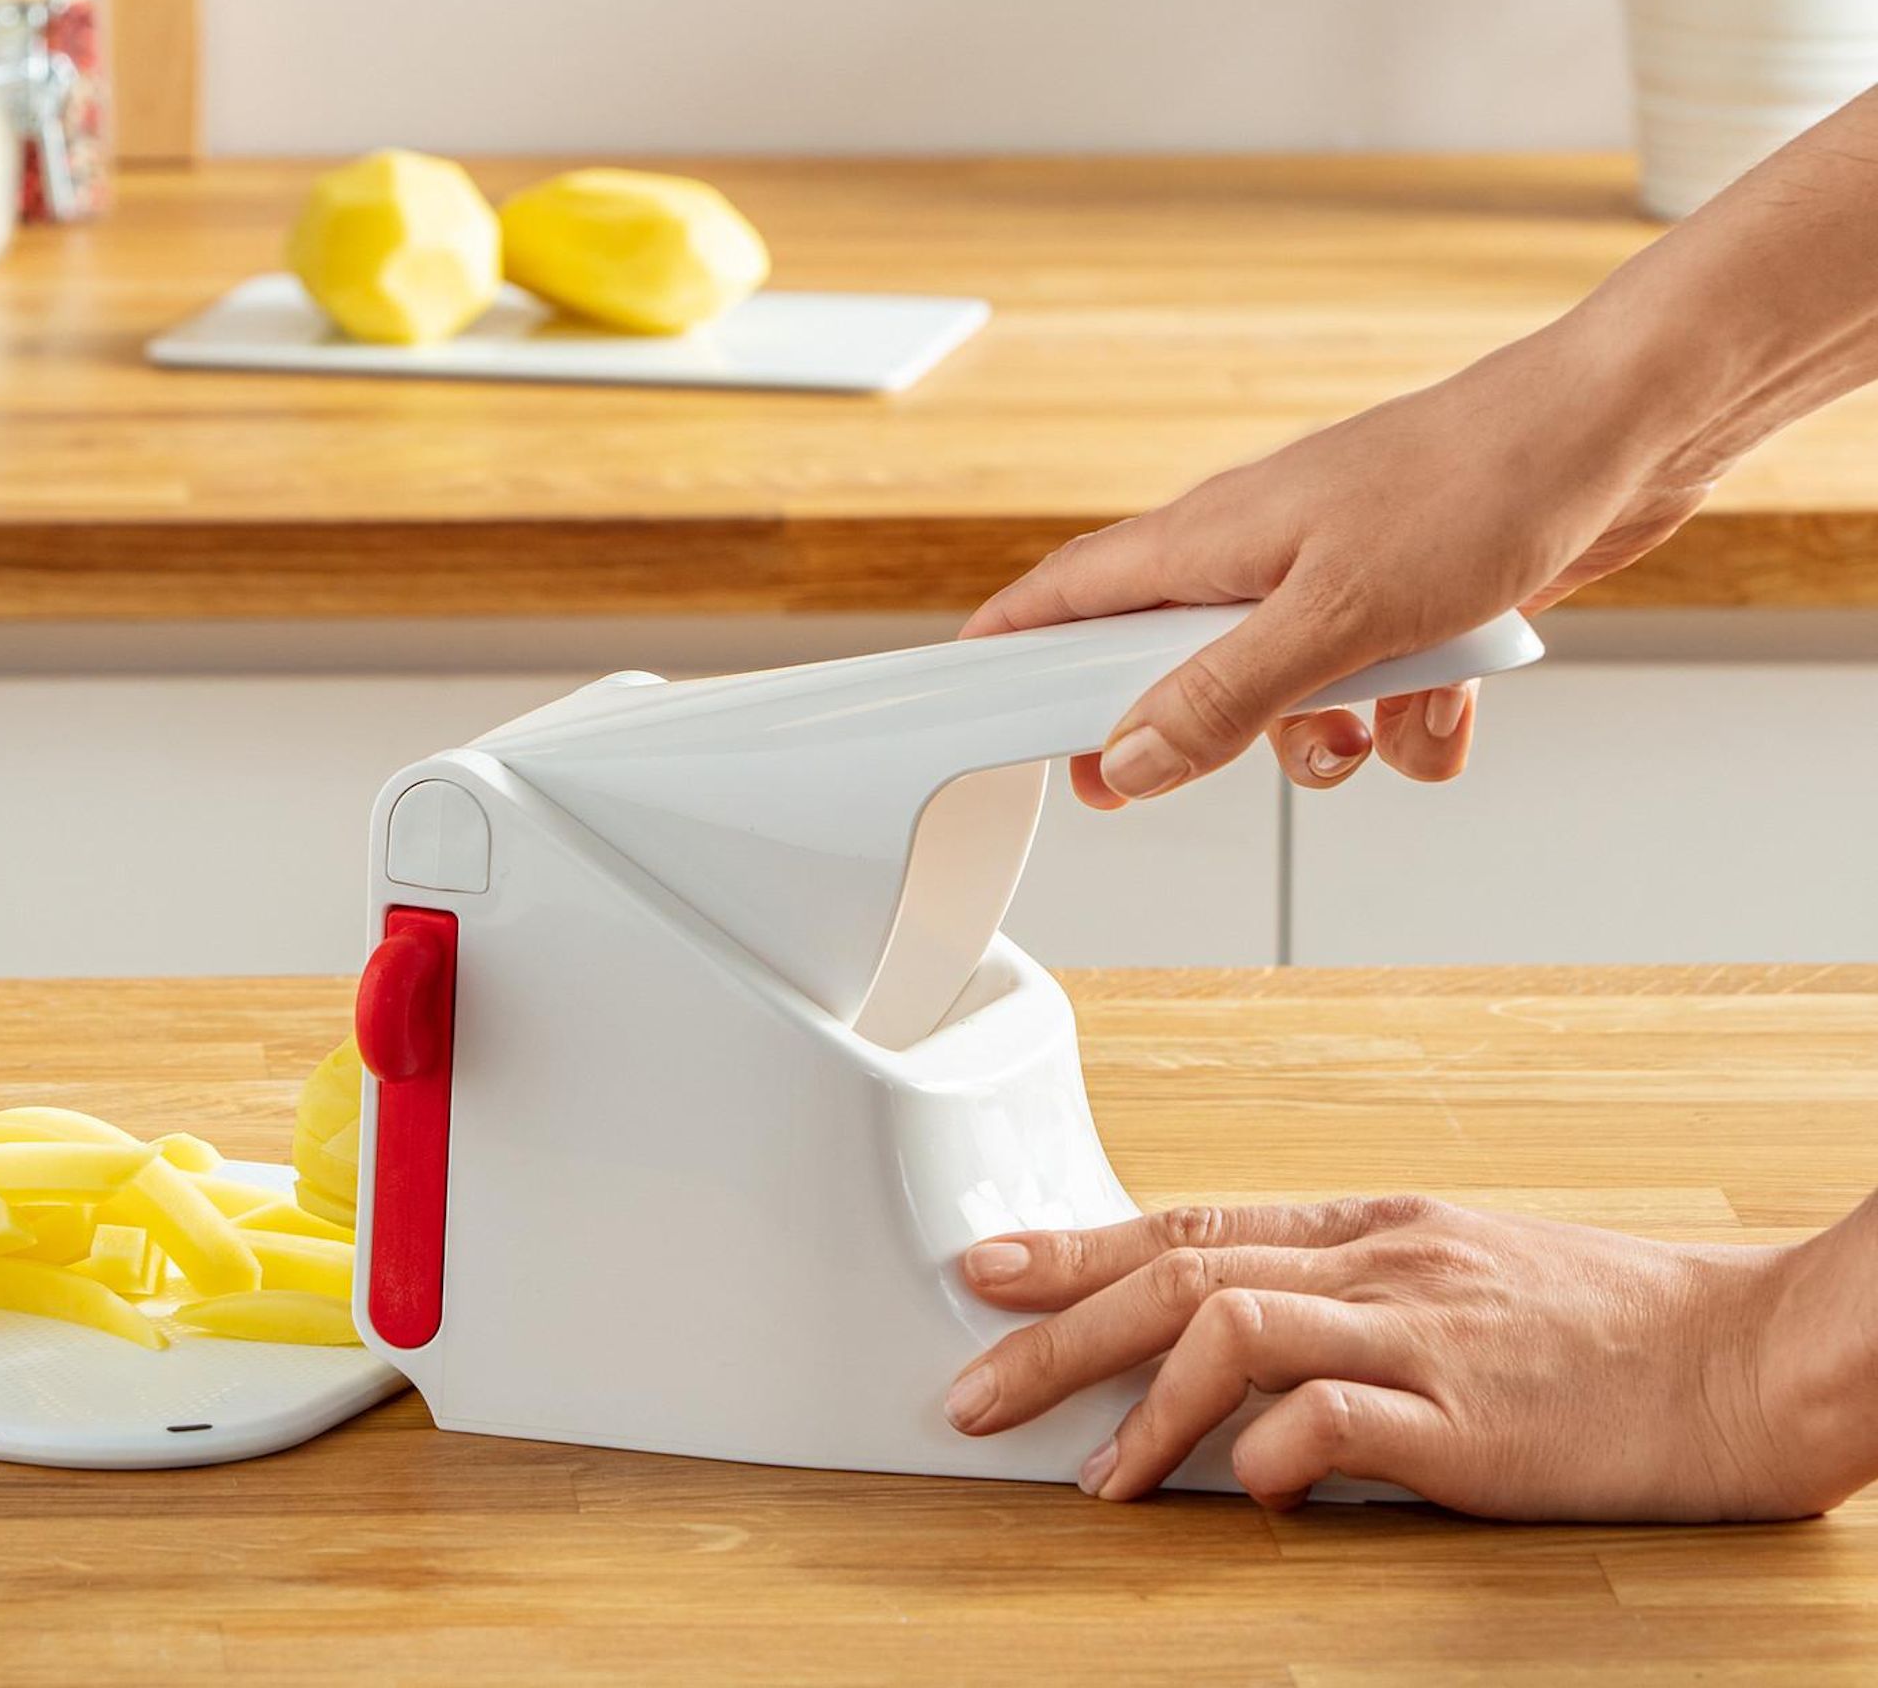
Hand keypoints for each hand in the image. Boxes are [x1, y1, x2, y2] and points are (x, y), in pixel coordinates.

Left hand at [944, 1193, 1877, 1519]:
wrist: (1741, 1355)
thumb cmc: (1599, 1323)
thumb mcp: (1452, 1273)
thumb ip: (1342, 1297)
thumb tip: (1227, 1349)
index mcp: (1368, 1226)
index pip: (1190, 1222)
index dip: (1077, 1246)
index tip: (990, 1269)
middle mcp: (1377, 1263)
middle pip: (1182, 1272)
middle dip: (1059, 1326)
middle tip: (972, 1385)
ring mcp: (1421, 1335)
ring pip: (1235, 1327)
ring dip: (1145, 1406)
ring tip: (1093, 1479)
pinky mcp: (1473, 1421)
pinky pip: (1341, 1418)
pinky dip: (1273, 1455)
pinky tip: (1245, 1492)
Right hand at [963, 305, 1709, 803]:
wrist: (1624, 435)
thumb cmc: (1479, 480)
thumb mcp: (1332, 616)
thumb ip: (1221, 696)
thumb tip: (1127, 758)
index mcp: (1210, 539)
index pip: (1068, 593)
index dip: (1012, 645)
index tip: (971, 697)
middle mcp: (1259, 556)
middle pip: (1168, 661)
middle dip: (1181, 729)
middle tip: (1167, 776)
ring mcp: (1334, 578)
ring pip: (1281, 695)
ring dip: (1324, 738)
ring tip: (1373, 724)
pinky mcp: (1408, 603)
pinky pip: (1379, 695)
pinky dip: (1411, 717)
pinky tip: (1451, 695)